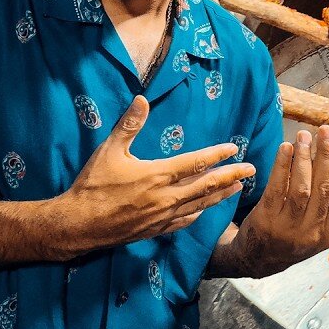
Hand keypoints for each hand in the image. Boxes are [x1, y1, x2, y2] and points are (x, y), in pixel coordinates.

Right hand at [50, 96, 254, 255]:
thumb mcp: (109, 150)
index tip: (234, 148)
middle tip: (251, 170)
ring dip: (221, 195)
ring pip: (200, 204)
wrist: (77, 225)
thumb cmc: (93, 185)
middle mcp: (165, 197)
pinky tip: (205, 210)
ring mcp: (162, 216)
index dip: (216, 155)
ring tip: (238, 188)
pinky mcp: (156, 230)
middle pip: (206, 185)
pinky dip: (199, 213)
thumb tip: (142, 99)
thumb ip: (129, 125)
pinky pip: (184, 221)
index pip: (195, 163)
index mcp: (157, 175)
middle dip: (231, 176)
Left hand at [229, 126, 328, 276]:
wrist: (259, 258)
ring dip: (304, 159)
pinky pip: (276, 189)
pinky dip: (281, 166)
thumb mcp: (327, 232)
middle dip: (326, 157)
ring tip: (305, 135)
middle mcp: (311, 232)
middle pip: (324, 189)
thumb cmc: (298, 238)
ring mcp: (287, 227)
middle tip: (326, 130)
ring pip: (301, 188)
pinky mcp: (265, 220)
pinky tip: (286, 148)